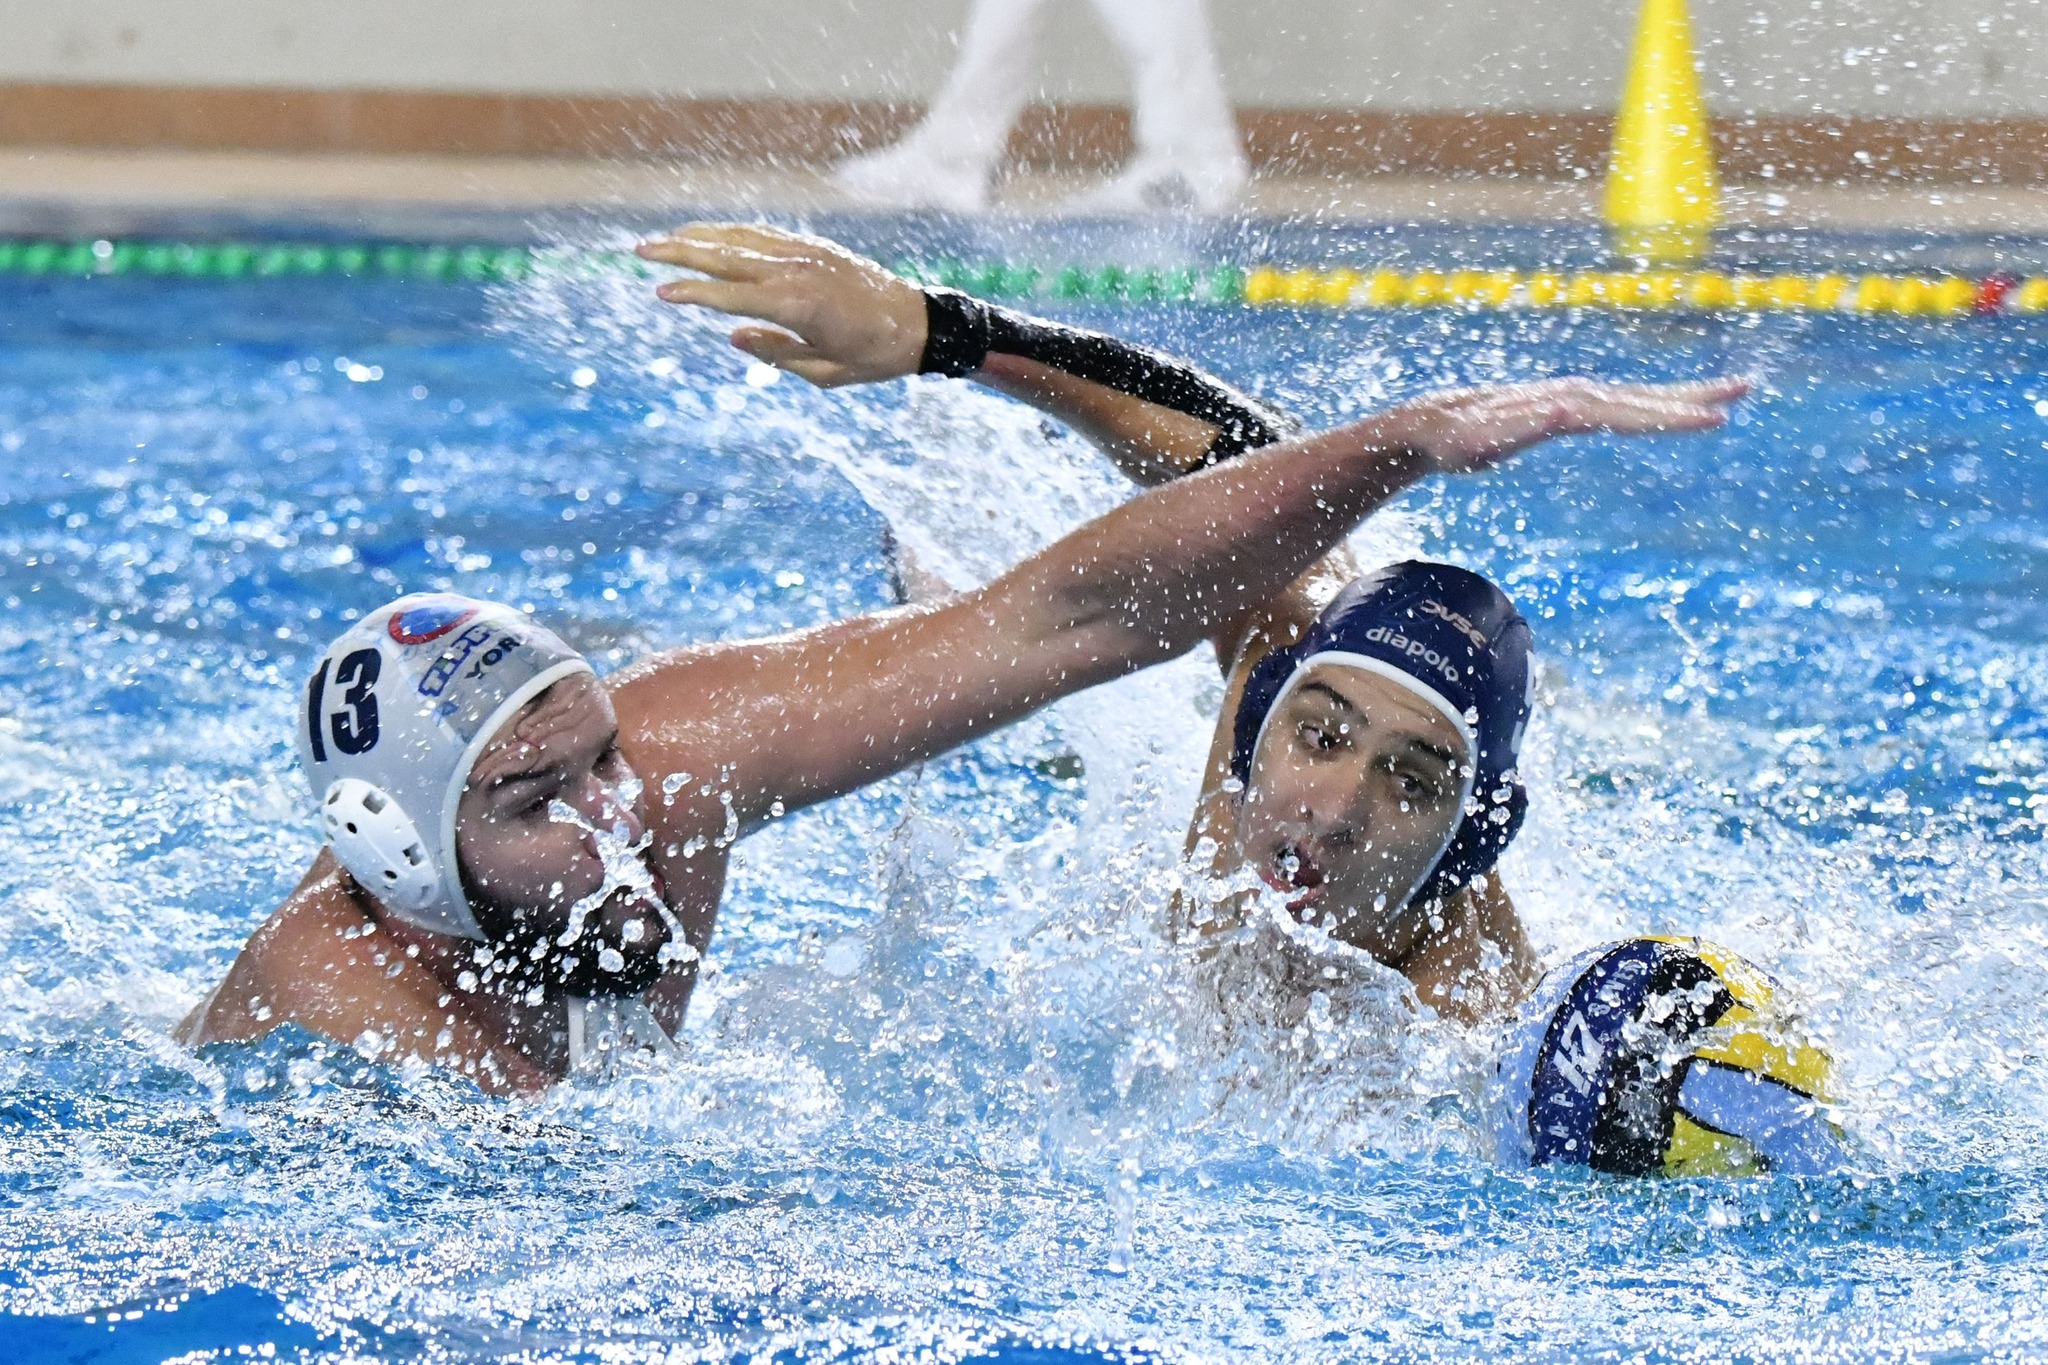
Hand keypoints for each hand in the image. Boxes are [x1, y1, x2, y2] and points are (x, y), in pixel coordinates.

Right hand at [636, 224, 927, 386]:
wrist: (918, 323)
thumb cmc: (873, 356)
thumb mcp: (824, 371)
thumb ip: (776, 353)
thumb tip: (732, 335)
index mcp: (797, 305)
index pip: (729, 294)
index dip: (693, 292)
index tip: (660, 292)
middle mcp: (797, 271)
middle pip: (726, 255)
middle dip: (680, 251)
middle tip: (641, 250)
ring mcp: (805, 253)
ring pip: (741, 238)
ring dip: (700, 236)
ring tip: (666, 239)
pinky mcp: (814, 246)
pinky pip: (763, 235)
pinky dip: (732, 233)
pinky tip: (711, 236)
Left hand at [1375, 376, 1749, 474]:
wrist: (1434, 423)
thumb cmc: (1458, 439)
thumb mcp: (1486, 440)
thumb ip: (1526, 425)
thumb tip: (1570, 407)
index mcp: (1566, 404)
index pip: (1628, 411)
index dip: (1670, 416)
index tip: (1712, 419)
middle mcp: (1577, 395)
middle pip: (1644, 398)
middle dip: (1692, 398)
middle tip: (1743, 391)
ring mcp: (1576, 398)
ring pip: (1640, 398)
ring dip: (1685, 396)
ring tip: (1732, 392)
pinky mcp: (1572, 407)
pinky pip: (1625, 405)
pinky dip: (1657, 405)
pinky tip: (1679, 409)